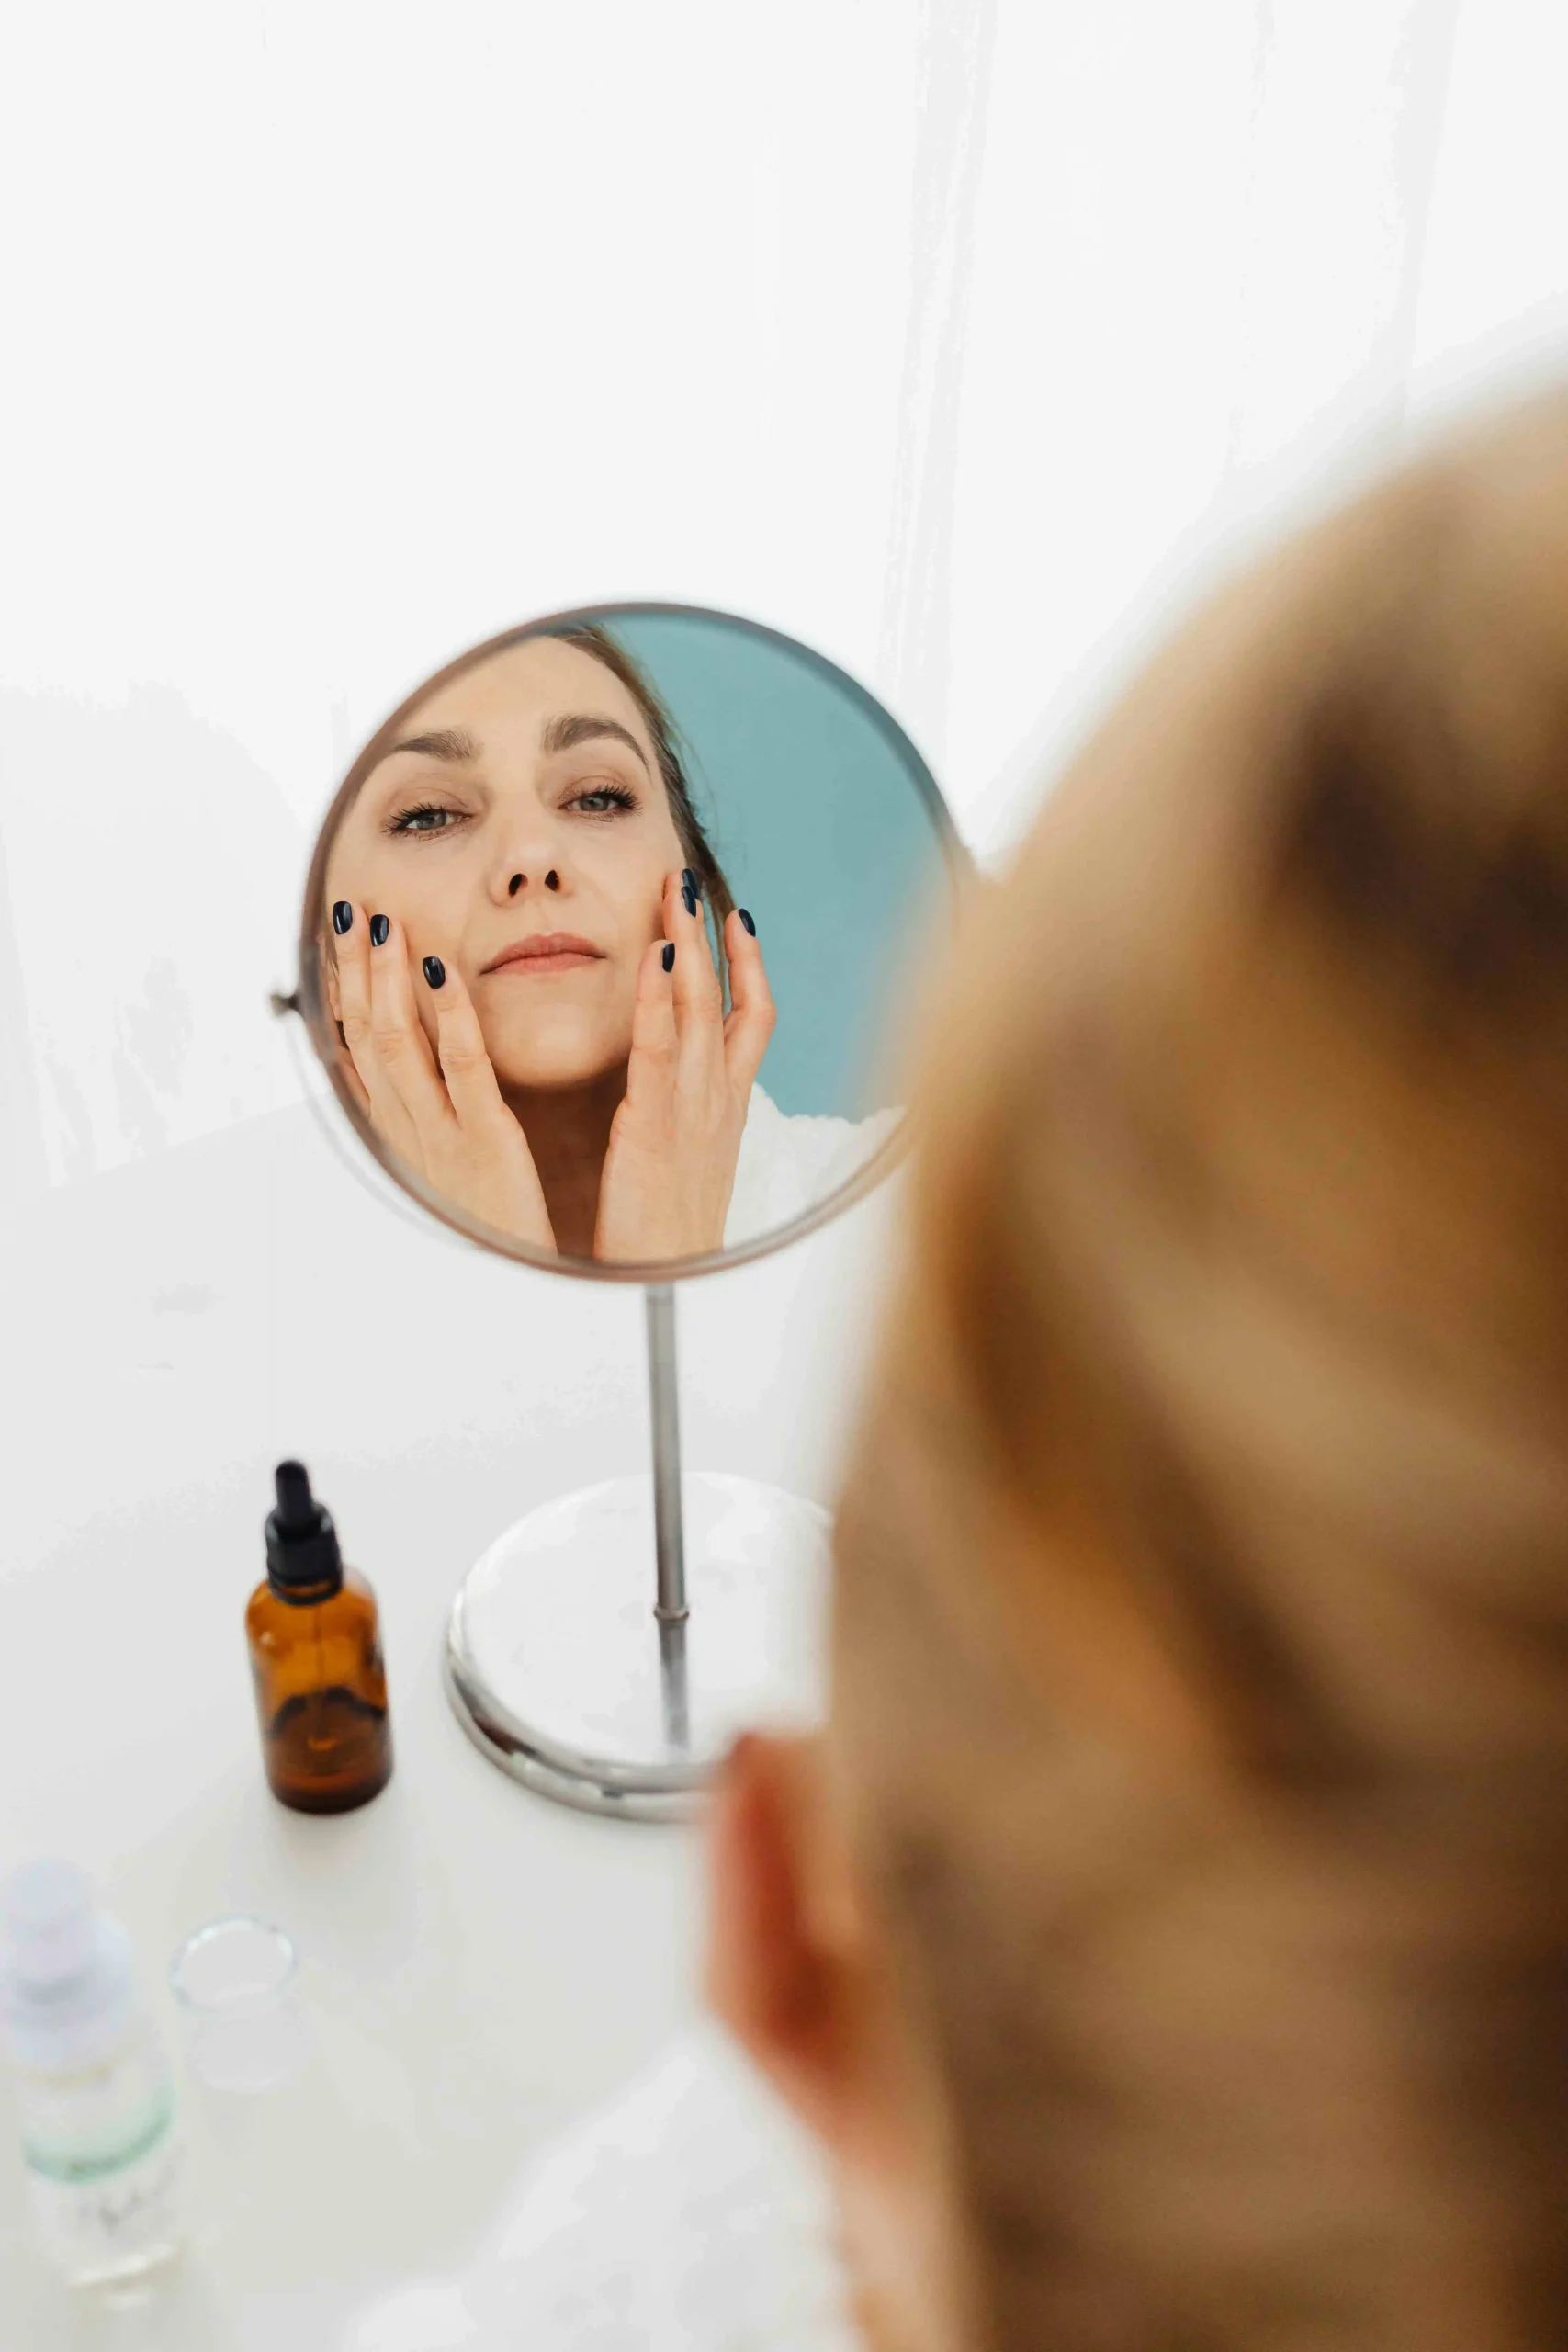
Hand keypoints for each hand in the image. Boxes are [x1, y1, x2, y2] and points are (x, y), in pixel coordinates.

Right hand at [327, 901, 555, 1251]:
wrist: (512, 1283)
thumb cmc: (489, 1221)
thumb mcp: (445, 1165)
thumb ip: (429, 1113)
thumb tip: (406, 1071)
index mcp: (402, 1130)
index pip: (357, 1049)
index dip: (341, 993)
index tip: (334, 942)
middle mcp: (409, 1125)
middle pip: (366, 1035)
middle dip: (354, 971)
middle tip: (347, 911)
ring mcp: (442, 1129)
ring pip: (399, 1043)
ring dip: (387, 979)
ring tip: (381, 924)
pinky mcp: (485, 1136)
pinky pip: (461, 1066)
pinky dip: (449, 1016)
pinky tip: (442, 972)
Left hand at [594, 875, 774, 1261]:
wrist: (666, 1290)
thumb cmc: (669, 1236)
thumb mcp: (689, 1164)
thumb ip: (687, 1118)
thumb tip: (683, 1093)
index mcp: (726, 1107)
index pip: (751, 1017)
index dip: (747, 963)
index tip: (736, 916)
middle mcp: (718, 1098)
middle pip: (725, 996)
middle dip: (710, 931)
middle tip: (689, 875)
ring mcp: (691, 1109)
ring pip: (698, 1008)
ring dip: (686, 942)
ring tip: (672, 889)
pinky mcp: (652, 1126)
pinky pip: (658, 1047)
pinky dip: (656, 995)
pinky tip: (650, 952)